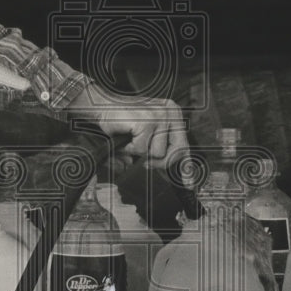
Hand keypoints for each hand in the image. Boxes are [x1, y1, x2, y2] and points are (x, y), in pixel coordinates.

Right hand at [66, 84, 187, 168]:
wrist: (101, 106)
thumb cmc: (123, 120)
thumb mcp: (147, 134)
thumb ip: (159, 151)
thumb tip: (168, 174)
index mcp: (173, 113)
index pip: (185, 144)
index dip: (186, 166)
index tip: (189, 184)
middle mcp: (170, 112)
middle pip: (178, 150)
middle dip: (162, 163)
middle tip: (147, 164)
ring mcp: (160, 116)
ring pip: (158, 153)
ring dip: (140, 152)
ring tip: (132, 139)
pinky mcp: (147, 121)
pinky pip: (142, 150)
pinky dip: (130, 148)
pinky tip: (126, 135)